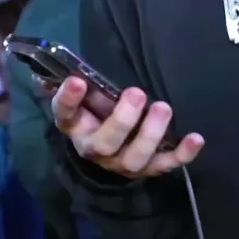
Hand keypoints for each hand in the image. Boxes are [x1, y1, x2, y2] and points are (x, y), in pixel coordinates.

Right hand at [52, 77, 203, 177]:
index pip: (65, 114)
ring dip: (151, 134)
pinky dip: (181, 155)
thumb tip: (43, 69)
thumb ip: (68, 86)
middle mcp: (95, 150)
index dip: (69, 99)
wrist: (105, 153)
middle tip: (137, 92)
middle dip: (123, 119)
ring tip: (163, 108)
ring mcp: (122, 163)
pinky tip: (195, 138)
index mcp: (75, 127)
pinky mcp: (148, 169)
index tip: (77, 80)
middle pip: (105, 142)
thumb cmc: (92, 116)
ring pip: (135, 157)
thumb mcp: (79, 101)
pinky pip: (165, 165)